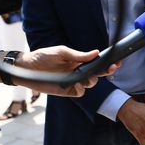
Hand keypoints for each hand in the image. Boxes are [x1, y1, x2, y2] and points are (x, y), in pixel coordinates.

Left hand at [3, 46, 119, 97]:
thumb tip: (96, 53)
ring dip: (91, 80)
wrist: (26, 68)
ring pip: (91, 83)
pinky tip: (76, 84)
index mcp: (79, 60)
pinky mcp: (67, 90)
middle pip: (98, 73)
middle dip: (106, 71)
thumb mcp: (61, 52)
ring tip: (85, 76)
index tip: (117, 61)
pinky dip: (80, 89)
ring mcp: (74, 81)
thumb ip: (79, 55)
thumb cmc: (43, 56)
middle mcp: (79, 71)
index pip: (97, 62)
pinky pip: (80, 92)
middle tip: (111, 68)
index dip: (108, 62)